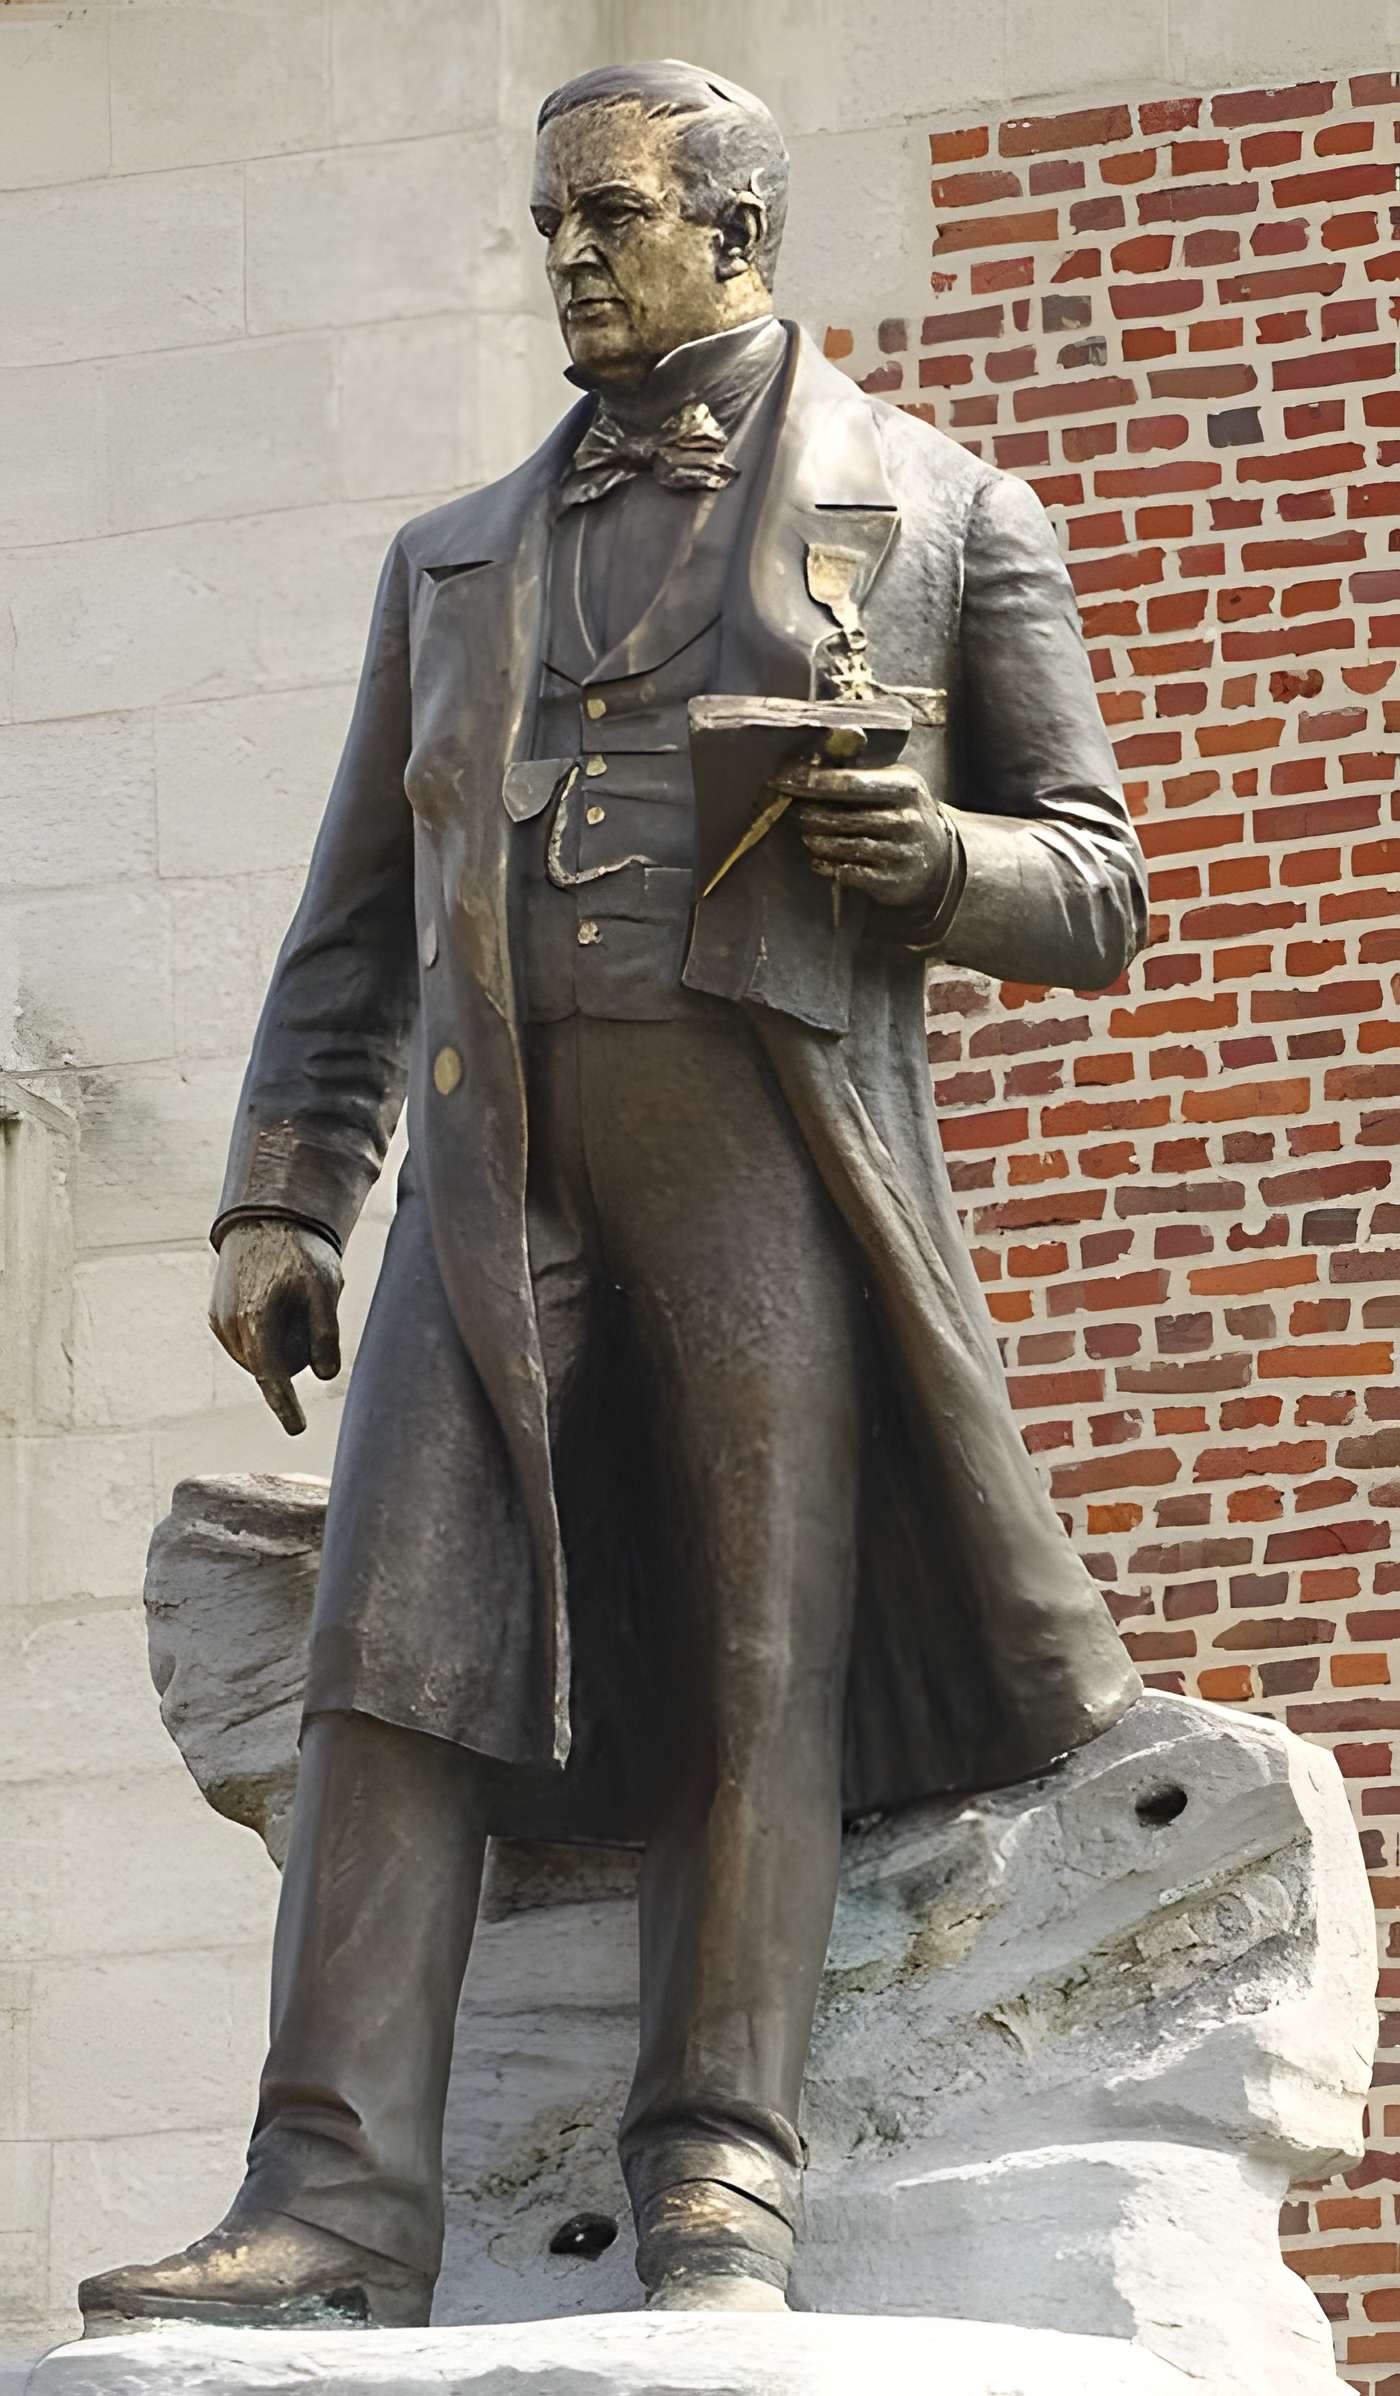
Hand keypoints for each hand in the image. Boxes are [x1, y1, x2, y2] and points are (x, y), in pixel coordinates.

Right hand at [209, 1219, 342, 1435]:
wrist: (263, 1218)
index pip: (272, 1377)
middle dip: (292, 1362)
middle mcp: (230, 1326)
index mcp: (255, 1320)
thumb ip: (326, 1334)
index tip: (298, 1429)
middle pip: (267, 1368)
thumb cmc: (300, 1251)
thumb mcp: (325, 1289)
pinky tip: (279, 1309)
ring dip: (277, 1349)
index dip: (285, 1406)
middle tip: (313, 1320)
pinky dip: (264, 1338)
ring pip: (255, 1357)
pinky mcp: (216, 1314)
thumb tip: (325, 1376)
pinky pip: (245, 1342)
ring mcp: (219, 1321)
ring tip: (295, 1306)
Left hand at [776, 754, 954, 912]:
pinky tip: (817, 861)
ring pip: (844, 845)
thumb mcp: (895, 784)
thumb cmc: (904, 813)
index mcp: (905, 787)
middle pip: (843, 816)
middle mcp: (906, 819)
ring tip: (806, 835)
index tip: (784, 779)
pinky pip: (850, 873)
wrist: (939, 859)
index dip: (814, 781)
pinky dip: (828, 866)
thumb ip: (861, 770)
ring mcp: (901, 852)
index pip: (851, 782)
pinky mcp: (893, 881)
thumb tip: (818, 753)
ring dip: (817, 840)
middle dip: (812, 813)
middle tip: (794, 811)